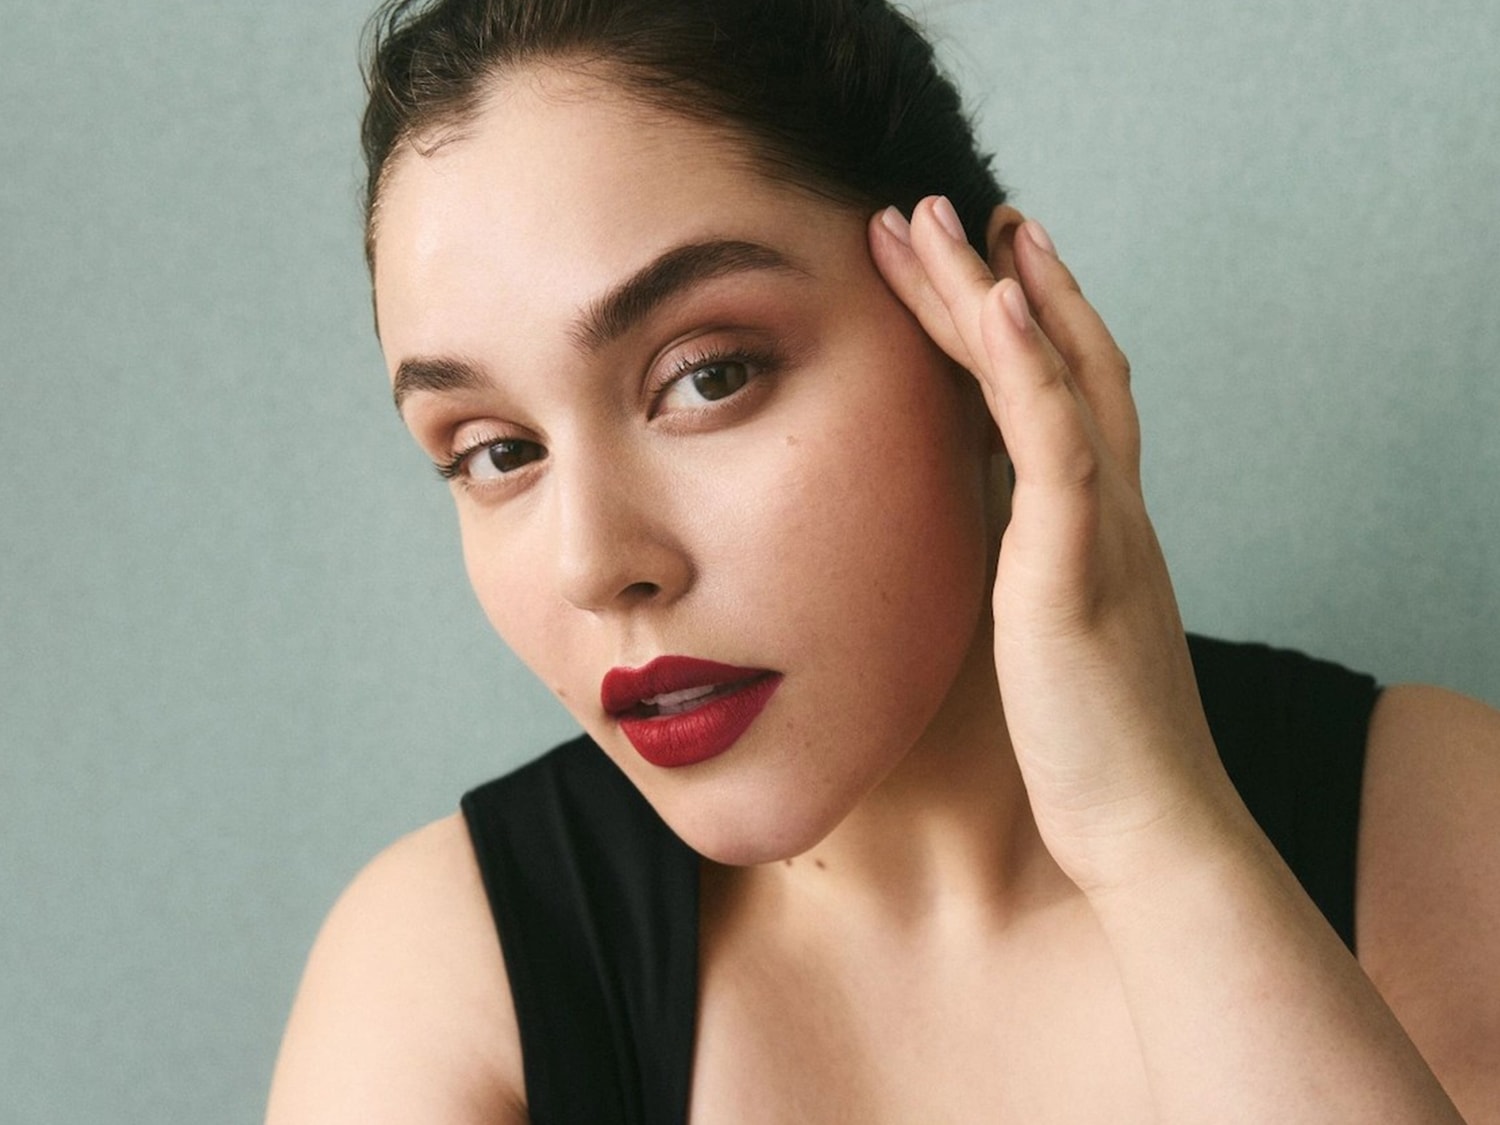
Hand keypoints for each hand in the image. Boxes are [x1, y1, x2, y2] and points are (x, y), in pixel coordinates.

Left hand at [869, 197, 1246, 893]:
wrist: (1150, 831)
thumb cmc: (1094, 751)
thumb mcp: (1046, 643)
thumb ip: (1021, 582)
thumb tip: (972, 555)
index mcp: (1095, 526)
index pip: (1059, 396)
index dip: (1024, 323)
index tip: (980, 263)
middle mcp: (1107, 508)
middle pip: (1054, 360)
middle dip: (994, 279)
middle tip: (942, 207)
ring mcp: (1099, 528)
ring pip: (1051, 378)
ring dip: (993, 289)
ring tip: (937, 218)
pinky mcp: (1079, 565)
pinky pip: (1056, 441)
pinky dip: (1028, 363)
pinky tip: (994, 298)